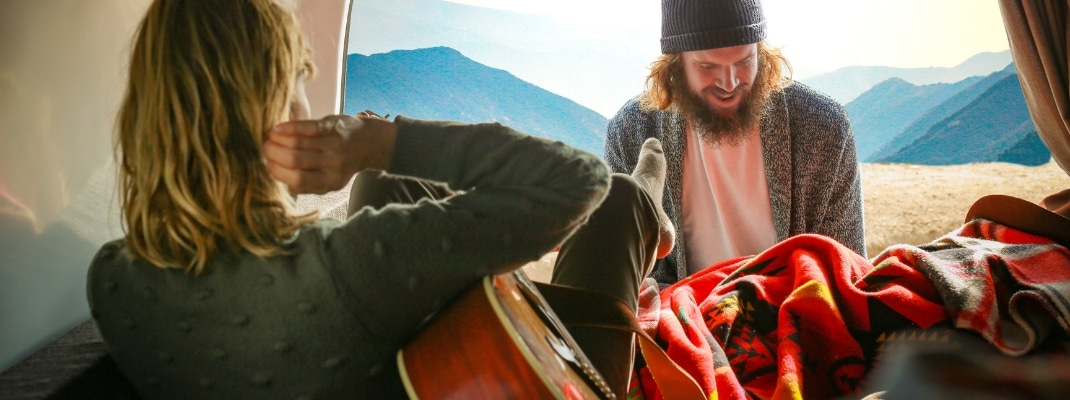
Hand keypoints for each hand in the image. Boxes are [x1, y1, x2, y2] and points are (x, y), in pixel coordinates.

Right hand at [264, 114, 396, 193]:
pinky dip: (289, 128)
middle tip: (265, 148)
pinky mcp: (333, 126)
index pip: (298, 181)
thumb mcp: (329, 179)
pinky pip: (307, 127)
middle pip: (295, 160)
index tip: (269, 165)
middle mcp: (333, 164)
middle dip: (274, 154)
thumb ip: (307, 182)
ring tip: (269, 137)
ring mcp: (334, 144)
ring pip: (298, 143)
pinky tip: (277, 129)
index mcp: (330, 182)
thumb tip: (276, 173)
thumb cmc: (341, 162)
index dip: (279, 173)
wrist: (369, 142)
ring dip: (278, 140)